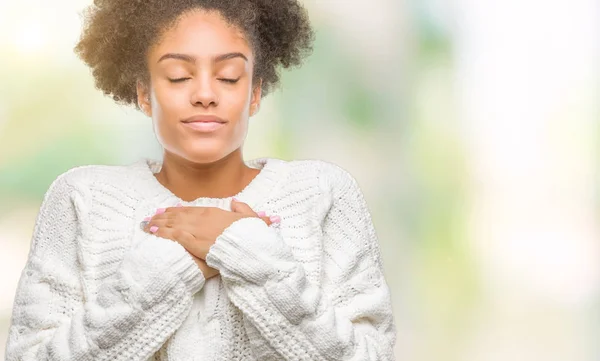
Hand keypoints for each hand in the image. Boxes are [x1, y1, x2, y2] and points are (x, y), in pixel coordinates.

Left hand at [141, 199, 276, 275]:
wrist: (249, 246)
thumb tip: (236, 202)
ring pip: (172, 224)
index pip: (191, 210)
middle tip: (150, 218)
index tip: (167, 211)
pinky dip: (162, 233)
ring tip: (146, 225)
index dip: (177, 210)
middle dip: (162, 217)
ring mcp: (197, 230)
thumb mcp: (251, 220)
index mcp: (215, 213)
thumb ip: (243, 210)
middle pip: (177, 216)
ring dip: (158, 224)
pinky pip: (174, 236)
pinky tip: (153, 233)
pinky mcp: (193, 243)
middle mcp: (203, 219)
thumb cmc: (250, 235)